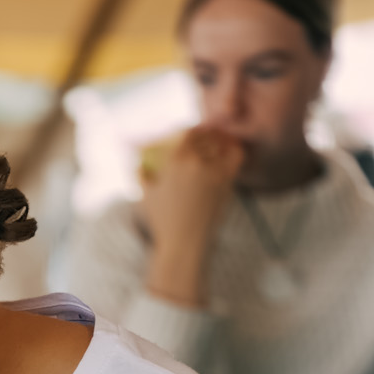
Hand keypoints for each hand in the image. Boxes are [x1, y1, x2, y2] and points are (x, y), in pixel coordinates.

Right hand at [140, 127, 243, 306]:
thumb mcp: (147, 196)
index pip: (189, 132)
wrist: (184, 243)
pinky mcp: (228, 181)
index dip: (194, 130)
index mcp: (175, 160)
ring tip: (221, 142)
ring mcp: (214, 170)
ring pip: (222, 144)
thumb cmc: (163, 222)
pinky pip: (236, 156)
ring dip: (222, 140)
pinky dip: (235, 149)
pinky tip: (232, 151)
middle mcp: (196, 161)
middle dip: (209, 134)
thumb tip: (138, 165)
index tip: (195, 133)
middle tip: (210, 137)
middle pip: (208, 136)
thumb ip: (142, 176)